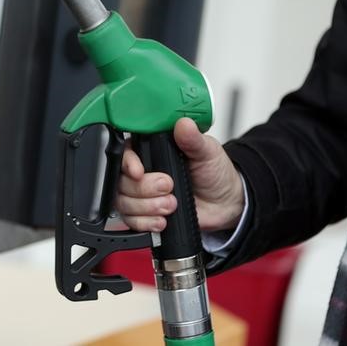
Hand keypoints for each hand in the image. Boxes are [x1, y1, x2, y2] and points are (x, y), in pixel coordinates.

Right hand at [116, 118, 243, 232]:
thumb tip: (184, 124)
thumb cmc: (214, 173)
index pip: (125, 153)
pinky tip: (163, 220)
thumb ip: (193, 139)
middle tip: (168, 187)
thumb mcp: (207, 151)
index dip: (128, 164)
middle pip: (122, 180)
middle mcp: (143, 172)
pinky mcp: (144, 213)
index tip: (139, 172)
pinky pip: (130, 221)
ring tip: (171, 205)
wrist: (225, 203)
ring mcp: (141, 194)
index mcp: (152, 150)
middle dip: (144, 188)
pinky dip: (146, 222)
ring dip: (147, 207)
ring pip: (123, 202)